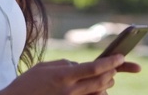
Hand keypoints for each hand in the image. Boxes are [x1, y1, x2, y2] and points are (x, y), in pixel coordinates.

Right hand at [0, 54, 140, 94]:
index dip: (110, 62)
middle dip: (111, 72)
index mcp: (63, 76)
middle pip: (100, 81)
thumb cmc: (27, 84)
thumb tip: (78, 65)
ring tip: (108, 76)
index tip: (120, 57)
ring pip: (98, 92)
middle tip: (116, 66)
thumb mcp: (43, 67)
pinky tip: (97, 88)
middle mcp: (70, 90)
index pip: (93, 68)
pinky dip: (97, 93)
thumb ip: (63, 64)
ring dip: (106, 83)